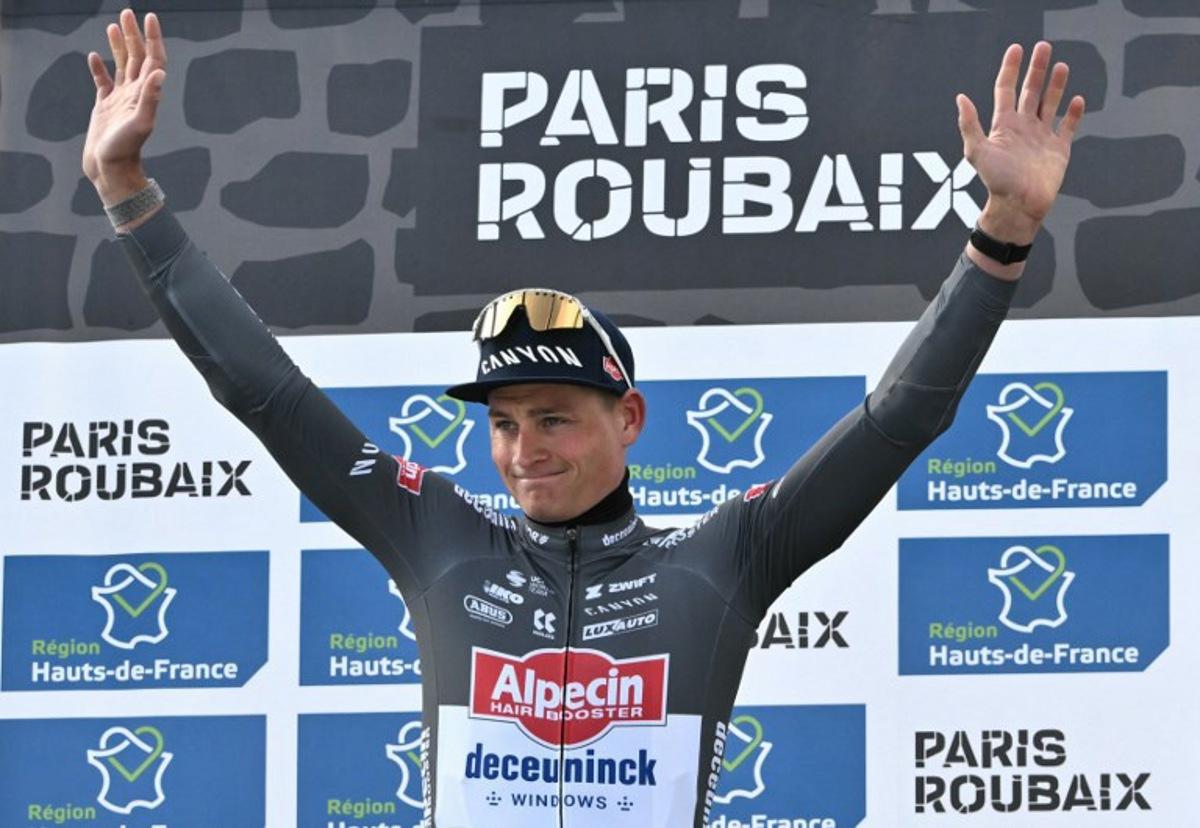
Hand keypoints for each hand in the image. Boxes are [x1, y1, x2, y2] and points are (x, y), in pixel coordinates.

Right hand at [82, 9, 166, 204]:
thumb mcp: (140, 123)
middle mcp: (135, 93)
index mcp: (146, 94)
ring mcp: (120, 99)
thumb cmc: (126, 149)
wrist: (110, 169)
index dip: (153, 38)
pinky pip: (102, 82)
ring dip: (119, 46)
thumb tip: (159, 73)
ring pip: (121, 66)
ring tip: (114, 26)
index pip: (153, 60)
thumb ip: (150, 98)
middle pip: (137, 57)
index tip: (149, 17)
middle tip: (128, 12)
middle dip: (134, 35)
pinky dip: (99, 68)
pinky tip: (93, 56)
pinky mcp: (104, 107)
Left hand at [957, 42, 1084, 247]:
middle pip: (1030, 91)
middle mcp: (1023, 128)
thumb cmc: (996, 181)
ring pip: (1050, 104)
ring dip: (1055, 85)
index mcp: (1004, 125)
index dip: (1010, 69)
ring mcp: (1042, 137)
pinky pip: (1068, 127)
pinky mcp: (1059, 150)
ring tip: (1061, 65)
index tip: (1016, 48)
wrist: (1019, 206)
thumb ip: (969, 124)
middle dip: (1036, 69)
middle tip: (1043, 46)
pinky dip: (1074, 114)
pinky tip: (1078, 99)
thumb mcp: (977, 151)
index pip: (1006, 90)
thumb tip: (960, 97)